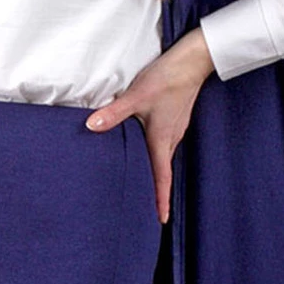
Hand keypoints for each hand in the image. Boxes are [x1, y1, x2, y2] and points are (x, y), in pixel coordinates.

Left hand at [85, 27, 214, 223]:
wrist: (192, 62)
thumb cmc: (167, 79)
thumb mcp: (137, 97)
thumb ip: (114, 113)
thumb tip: (91, 127)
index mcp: (162, 140)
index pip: (161, 178)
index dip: (160, 200)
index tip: (161, 221)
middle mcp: (171, 138)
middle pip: (162, 171)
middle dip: (155, 190)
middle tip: (148, 210)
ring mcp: (174, 128)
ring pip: (163, 156)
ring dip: (155, 171)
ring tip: (144, 183)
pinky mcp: (174, 118)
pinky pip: (164, 143)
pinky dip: (155, 153)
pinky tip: (144, 148)